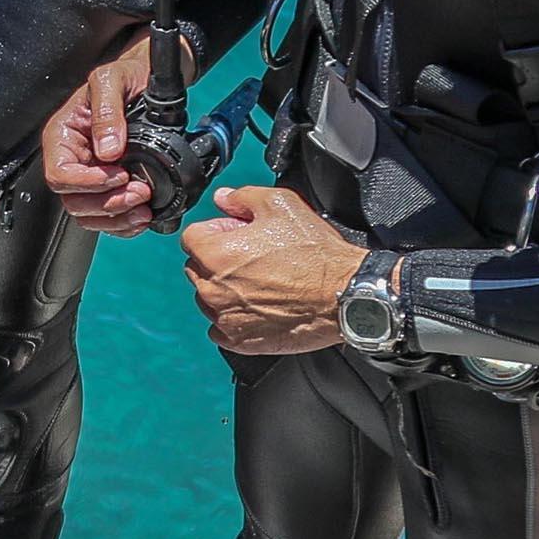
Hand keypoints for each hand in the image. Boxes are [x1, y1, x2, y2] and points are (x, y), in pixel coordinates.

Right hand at [42, 35, 162, 235]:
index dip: (87, 182)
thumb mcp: (113, 80)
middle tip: (139, 192)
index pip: (59, 174)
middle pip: (73, 200)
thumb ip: (108, 112)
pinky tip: (142, 214)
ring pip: (89, 214)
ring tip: (143, 209)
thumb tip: (108, 150)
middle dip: (107, 203)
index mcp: (63, 136)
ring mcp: (90, 175)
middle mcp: (73, 159)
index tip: (118, 175)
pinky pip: (107, 217)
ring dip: (116, 218)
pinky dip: (124, 224)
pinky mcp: (110, 185)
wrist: (149, 77)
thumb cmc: (126, 74)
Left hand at [181, 185, 364, 354]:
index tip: (238, 234)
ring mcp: (224, 317)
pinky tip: (259, 307)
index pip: (192, 237)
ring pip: (208, 298)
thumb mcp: (282, 205)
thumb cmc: (317, 254)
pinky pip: (220, 327)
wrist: (345, 295)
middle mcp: (213, 288)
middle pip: (198, 268)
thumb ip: (243, 197)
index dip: (218, 230)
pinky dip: (234, 318)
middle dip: (219, 260)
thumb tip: (223, 198)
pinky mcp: (239, 340)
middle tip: (254, 258)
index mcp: (216, 253)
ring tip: (261, 283)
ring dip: (225, 290)